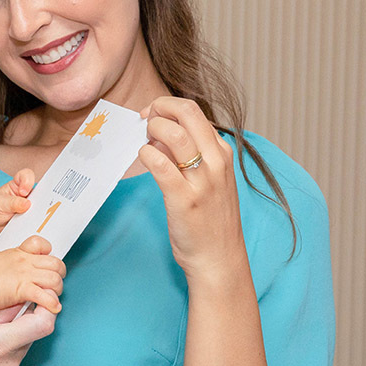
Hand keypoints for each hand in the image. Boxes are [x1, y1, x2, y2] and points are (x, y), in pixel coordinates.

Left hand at [0, 169, 34, 255]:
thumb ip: (12, 203)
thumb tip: (27, 204)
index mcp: (19, 185)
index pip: (27, 176)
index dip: (27, 181)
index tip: (23, 192)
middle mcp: (29, 195)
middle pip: (42, 192)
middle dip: (41, 199)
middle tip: (35, 209)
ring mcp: (33, 209)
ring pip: (44, 208)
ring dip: (41, 214)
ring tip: (34, 221)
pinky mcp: (35, 221)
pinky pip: (41, 222)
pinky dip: (40, 225)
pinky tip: (36, 229)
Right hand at [0, 235, 63, 312]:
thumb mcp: (1, 260)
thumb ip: (16, 263)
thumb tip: (24, 271)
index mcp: (20, 252)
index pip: (41, 243)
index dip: (48, 252)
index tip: (47, 262)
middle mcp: (26, 262)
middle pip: (55, 263)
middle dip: (60, 273)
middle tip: (56, 281)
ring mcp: (26, 275)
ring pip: (54, 279)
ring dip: (57, 289)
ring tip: (53, 295)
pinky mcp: (23, 290)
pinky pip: (45, 296)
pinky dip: (52, 303)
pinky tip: (53, 307)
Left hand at [138, 96, 248, 284]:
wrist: (219, 258)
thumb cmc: (209, 218)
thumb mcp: (208, 178)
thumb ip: (188, 154)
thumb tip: (158, 133)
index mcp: (222, 153)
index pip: (194, 111)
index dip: (166, 107)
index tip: (151, 115)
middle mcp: (216, 161)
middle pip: (186, 112)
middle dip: (159, 107)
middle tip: (144, 120)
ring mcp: (202, 180)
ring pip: (173, 134)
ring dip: (151, 130)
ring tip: (144, 141)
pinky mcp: (184, 199)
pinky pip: (160, 164)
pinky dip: (146, 154)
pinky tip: (143, 159)